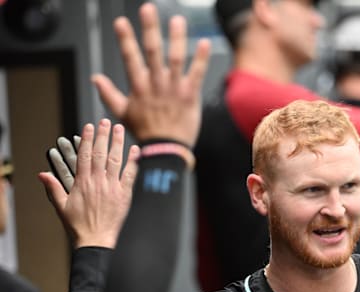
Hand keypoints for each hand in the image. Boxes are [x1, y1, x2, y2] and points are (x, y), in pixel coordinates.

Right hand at [38, 119, 139, 248]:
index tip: (89, 126)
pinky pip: (130, 174)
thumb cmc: (78, 225)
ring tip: (119, 129)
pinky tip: (136, 149)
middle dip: (103, 135)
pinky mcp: (124, 194)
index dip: (87, 139)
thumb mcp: (60, 206)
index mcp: (82, 183)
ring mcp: (112, 187)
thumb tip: (42, 174)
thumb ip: (53, 188)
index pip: (84, 155)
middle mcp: (98, 182)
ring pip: (115, 160)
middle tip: (105, 121)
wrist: (95, 240)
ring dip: (117, 143)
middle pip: (100, 153)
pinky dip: (133, 161)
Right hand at [92, 3, 210, 146]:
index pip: (129, 58)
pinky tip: (205, 43)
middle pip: (152, 52)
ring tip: (178, 20)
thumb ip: (108, 94)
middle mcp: (155, 84)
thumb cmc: (145, 132)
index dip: (125, 39)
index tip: (120, 22)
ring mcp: (173, 88)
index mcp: (138, 87)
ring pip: (175, 59)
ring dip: (177, 38)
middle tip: (148, 9)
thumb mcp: (122, 114)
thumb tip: (95, 78)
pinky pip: (196, 74)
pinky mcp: (190, 95)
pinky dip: (201, 59)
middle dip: (149, 29)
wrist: (166, 149)